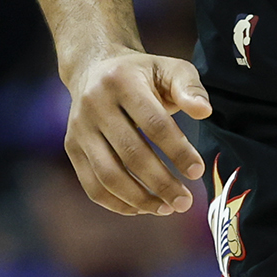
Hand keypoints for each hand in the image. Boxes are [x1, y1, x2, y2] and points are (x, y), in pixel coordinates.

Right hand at [63, 50, 211, 214]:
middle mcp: (95, 104)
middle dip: (161, 182)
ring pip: (108, 174)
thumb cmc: (142, 73)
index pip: (154, 123)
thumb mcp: (169, 68)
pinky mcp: (71, 147)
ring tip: (166, 208)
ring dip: (139, 198)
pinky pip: (92, 185)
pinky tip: (141, 207)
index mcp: (122, 81)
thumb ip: (189, 87)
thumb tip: (204, 111)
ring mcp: (79, 128)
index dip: (177, 150)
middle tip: (185, 202)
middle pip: (131, 153)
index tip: (197, 172)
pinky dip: (116, 203)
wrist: (95, 68)